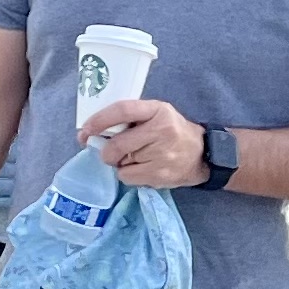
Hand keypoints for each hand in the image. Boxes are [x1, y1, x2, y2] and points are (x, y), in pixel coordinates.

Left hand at [81, 97, 204, 187]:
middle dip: (106, 151)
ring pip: (120, 164)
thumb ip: (131, 118)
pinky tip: (142, 168)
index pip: (123, 110)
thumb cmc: (171, 131)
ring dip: (120, 163)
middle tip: (109, 152)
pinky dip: (128, 174)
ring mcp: (163, 154)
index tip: (86, 130)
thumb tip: (93, 132)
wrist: (202, 154)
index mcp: (158, 110)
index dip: (99, 120)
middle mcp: (162, 130)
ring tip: (136, 158)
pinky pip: (128, 177)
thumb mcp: (156, 114)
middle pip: (117, 144)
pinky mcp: (161, 174)